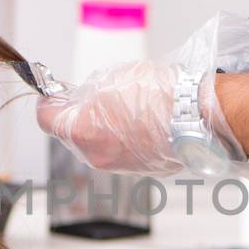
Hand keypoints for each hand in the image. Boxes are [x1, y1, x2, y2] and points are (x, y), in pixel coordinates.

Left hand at [35, 13, 248, 178]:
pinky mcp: (140, 170)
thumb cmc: (163, 94)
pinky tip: (143, 121)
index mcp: (81, 131)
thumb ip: (86, 92)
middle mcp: (95, 155)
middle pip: (71, 134)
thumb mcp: (113, 77)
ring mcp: (118, 166)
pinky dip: (124, 139)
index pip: (47, 118)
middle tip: (94, 95)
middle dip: (78, 115)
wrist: (201, 117)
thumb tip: (78, 97)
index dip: (50, 100)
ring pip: (97, 145)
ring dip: (103, 127)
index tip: (55, 91)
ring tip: (127, 106)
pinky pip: (121, 153)